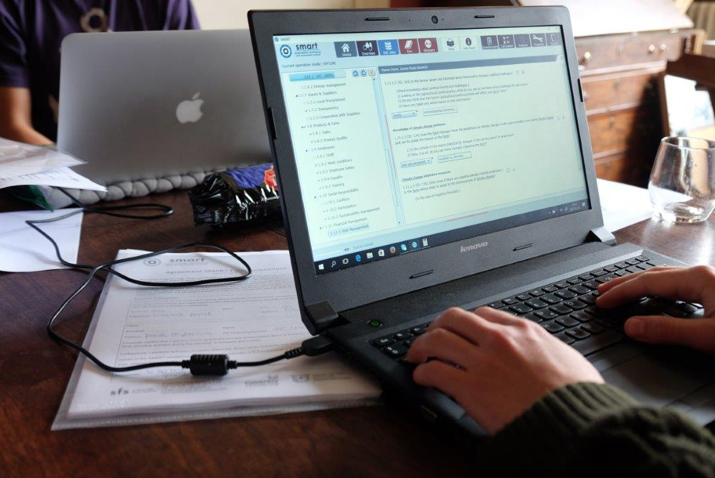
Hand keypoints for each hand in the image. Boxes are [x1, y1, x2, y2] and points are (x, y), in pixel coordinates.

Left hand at [406, 307, 603, 434]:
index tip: (459, 332)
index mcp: (523, 330)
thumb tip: (542, 352)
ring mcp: (483, 362)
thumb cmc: (578, 397)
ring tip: (415, 356)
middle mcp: (499, 340)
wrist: (576, 423)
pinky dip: (422, 372)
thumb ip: (546, 349)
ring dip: (420, 346)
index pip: (483, 314)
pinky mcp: (470, 387)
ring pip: (437, 340)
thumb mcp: (568, 358)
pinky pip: (434, 371)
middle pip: (453, 319)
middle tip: (428, 339)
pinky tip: (421, 378)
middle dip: (436, 327)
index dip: (465, 323)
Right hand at [597, 265, 714, 354]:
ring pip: (665, 280)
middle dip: (625, 284)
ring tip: (622, 293)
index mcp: (698, 279)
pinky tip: (654, 300)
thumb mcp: (707, 336)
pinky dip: (656, 292)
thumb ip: (668, 331)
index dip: (621, 292)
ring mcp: (709, 282)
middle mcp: (702, 275)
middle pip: (653, 275)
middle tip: (603, 292)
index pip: (647, 282)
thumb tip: (630, 327)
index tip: (602, 302)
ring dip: (640, 286)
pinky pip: (677, 287)